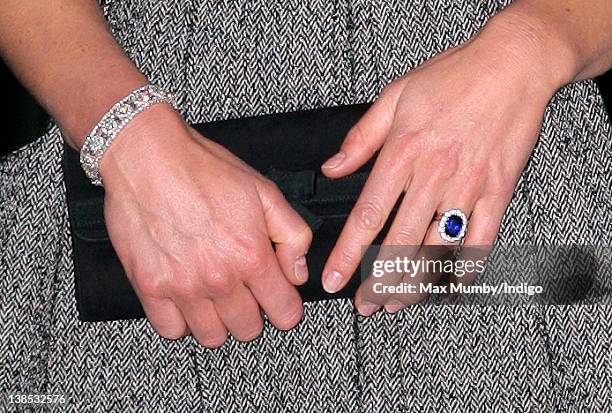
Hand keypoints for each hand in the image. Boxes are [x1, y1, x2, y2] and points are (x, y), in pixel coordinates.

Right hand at [99, 105, 312, 346]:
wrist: (148, 156)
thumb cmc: (203, 169)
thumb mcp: (264, 192)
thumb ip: (292, 235)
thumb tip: (297, 272)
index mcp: (251, 256)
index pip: (284, 313)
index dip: (285, 307)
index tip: (278, 299)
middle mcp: (219, 278)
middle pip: (249, 329)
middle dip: (252, 314)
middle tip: (244, 293)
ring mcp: (182, 286)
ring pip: (212, 336)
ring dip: (218, 321)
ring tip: (214, 297)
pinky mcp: (150, 287)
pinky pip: (171, 329)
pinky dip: (181, 321)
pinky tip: (186, 299)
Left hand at [320, 12, 572, 314]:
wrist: (512, 65)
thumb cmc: (451, 77)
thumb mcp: (394, 96)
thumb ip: (361, 139)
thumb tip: (331, 169)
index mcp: (402, 154)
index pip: (368, 215)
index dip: (347, 254)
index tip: (333, 280)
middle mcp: (432, 176)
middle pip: (400, 243)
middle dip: (379, 281)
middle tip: (365, 305)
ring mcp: (468, 187)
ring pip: (438, 248)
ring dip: (416, 282)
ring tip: (397, 303)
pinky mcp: (498, 191)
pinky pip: (482, 240)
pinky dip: (466, 268)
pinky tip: (450, 287)